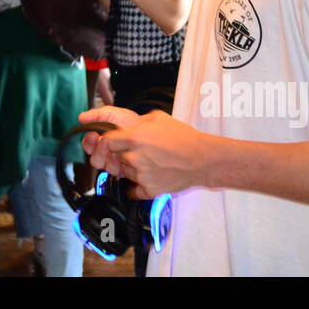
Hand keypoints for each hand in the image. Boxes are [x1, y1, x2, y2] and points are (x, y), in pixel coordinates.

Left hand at [79, 106, 215, 199]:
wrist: (202, 159)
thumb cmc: (183, 138)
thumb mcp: (158, 118)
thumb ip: (136, 121)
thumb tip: (123, 124)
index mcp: (133, 138)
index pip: (107, 141)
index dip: (112, 141)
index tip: (118, 141)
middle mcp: (134, 158)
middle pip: (116, 156)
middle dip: (124, 153)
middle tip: (142, 150)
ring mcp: (140, 176)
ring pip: (125, 172)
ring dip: (132, 168)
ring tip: (152, 161)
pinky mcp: (148, 190)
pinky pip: (133, 189)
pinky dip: (139, 184)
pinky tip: (151, 175)